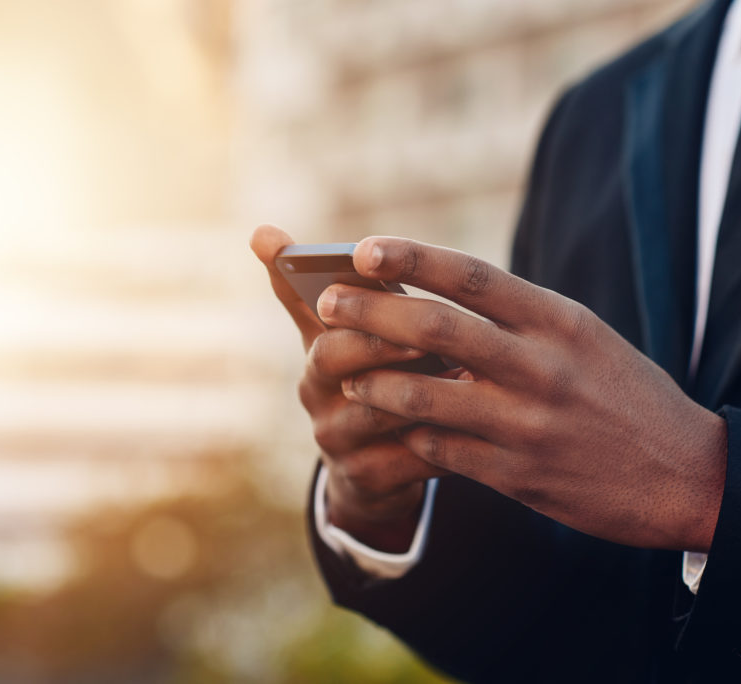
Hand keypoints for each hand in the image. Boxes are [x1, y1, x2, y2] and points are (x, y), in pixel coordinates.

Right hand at [250, 225, 446, 551]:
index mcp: (314, 355)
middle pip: (339, 360)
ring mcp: (339, 442)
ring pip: (379, 409)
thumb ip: (311, 289)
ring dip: (425, 388)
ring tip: (470, 370)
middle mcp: (316, 398)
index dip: (348, 299)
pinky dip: (447, 438)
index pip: (317, 318)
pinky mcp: (369, 480)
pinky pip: (411, 457)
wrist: (368, 471)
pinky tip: (480, 422)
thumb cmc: (362, 383)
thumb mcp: (336, 338)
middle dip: (383, 340)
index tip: (372, 270)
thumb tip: (260, 231)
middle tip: (431, 329)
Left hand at [316, 236, 726, 551]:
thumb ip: (521, 317)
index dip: (412, 259)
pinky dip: (409, 434)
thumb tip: (447, 291)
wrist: (688, 475)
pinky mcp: (518, 475)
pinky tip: (392, 427)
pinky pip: (441, 450)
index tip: (364, 248)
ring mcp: (528, 423)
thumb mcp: (585, 338)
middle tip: (327, 304)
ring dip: (374, 382)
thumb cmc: (626, 395)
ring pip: (424, 395)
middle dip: (371, 312)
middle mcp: (542, 366)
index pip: (473, 276)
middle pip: (436, 328)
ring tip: (344, 375)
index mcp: (559, 321)